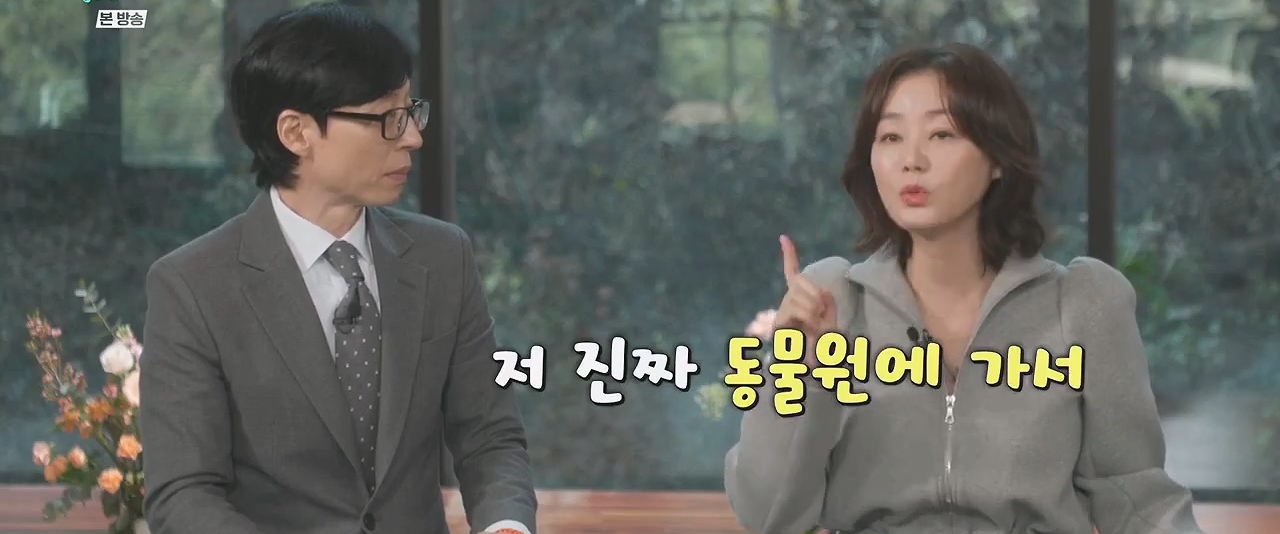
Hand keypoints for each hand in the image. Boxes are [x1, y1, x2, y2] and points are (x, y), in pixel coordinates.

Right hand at [774, 235, 836, 350]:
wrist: (812, 361)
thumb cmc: (821, 338)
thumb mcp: (830, 315)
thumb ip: (828, 300)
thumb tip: (820, 295)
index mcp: (798, 293)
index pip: (792, 270)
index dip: (789, 254)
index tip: (783, 237)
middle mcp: (788, 297)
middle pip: (804, 282)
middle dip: (818, 298)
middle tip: (820, 318)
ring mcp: (783, 308)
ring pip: (805, 299)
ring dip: (815, 314)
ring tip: (815, 328)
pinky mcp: (781, 321)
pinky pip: (796, 309)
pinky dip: (806, 314)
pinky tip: (806, 321)